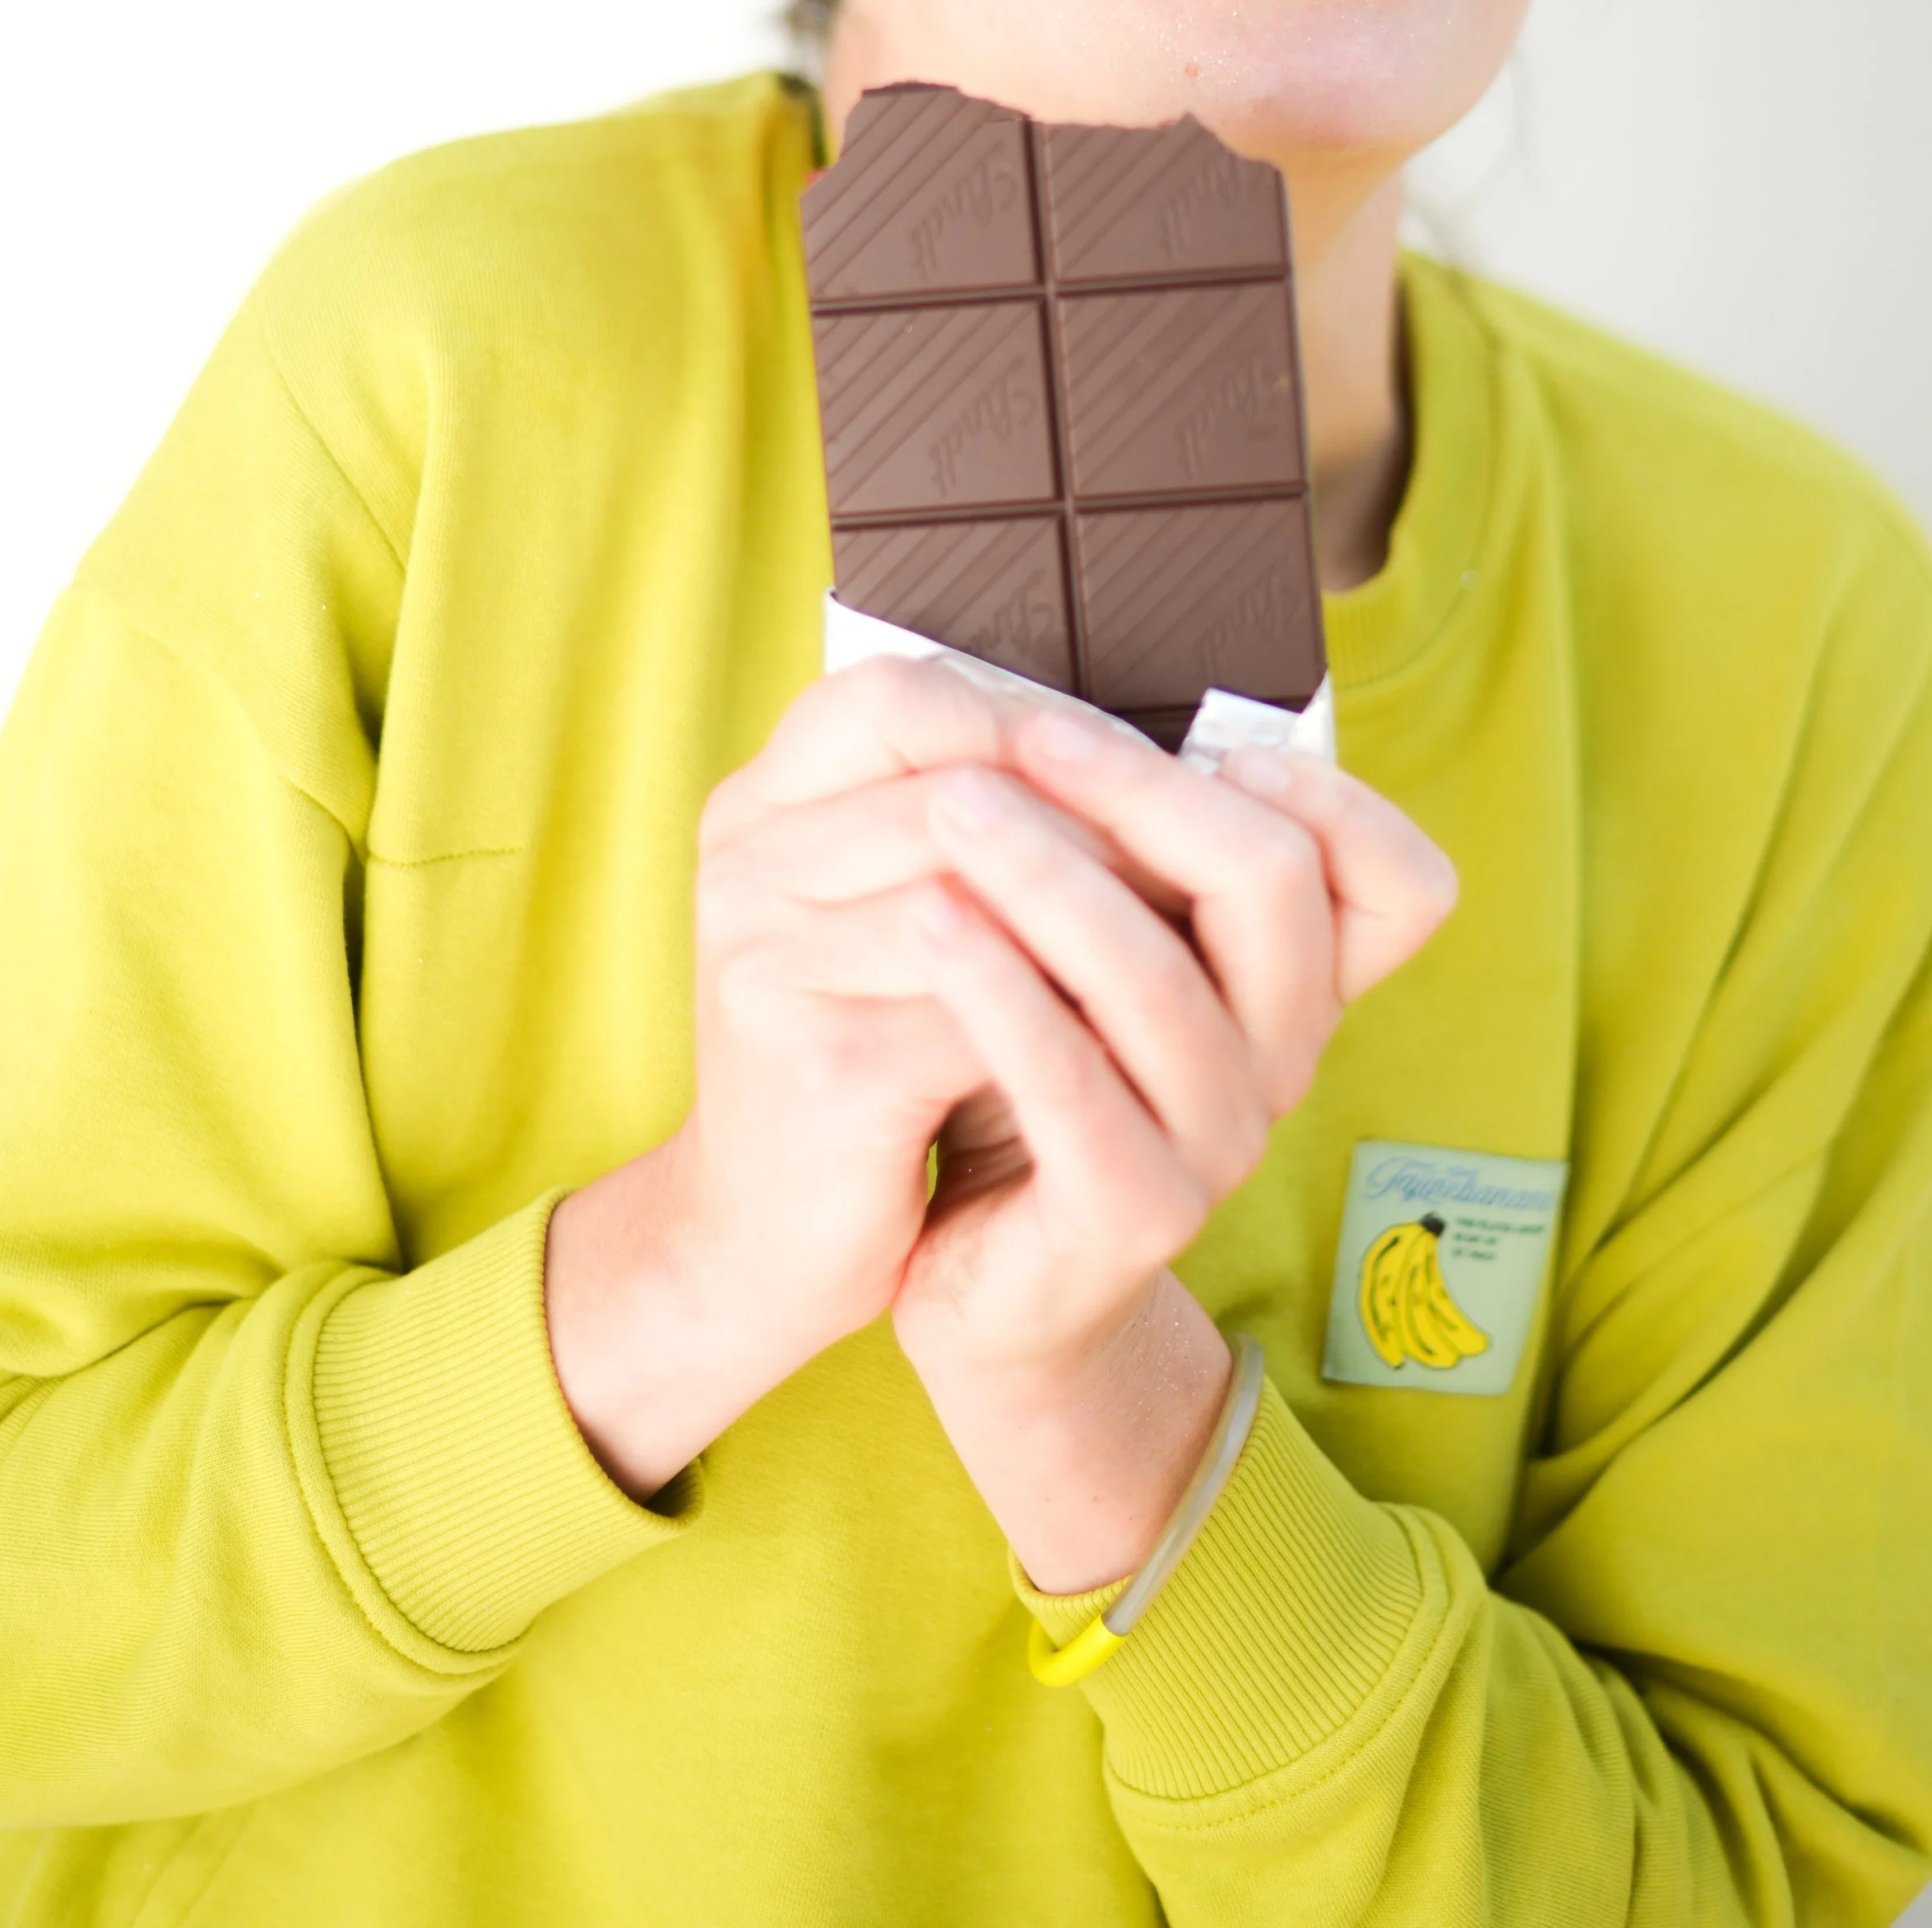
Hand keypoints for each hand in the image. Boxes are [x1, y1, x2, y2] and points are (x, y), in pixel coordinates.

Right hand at [544, 654, 1117, 1496]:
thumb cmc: (858, 1048)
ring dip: (1099, 919)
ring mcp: (771, 964)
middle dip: (1092, 825)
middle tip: (1185, 859)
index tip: (1119, 771)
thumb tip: (1136, 757)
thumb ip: (962, 824)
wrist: (760, 1236)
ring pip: (982, 894)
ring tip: (1179, 939)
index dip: (1024, 721)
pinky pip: (984, 1014)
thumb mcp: (881, 912)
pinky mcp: (825, 1068)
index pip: (893, 695)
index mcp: (757, 808)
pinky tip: (1124, 1035)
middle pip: (956, 789)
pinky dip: (1068, 1020)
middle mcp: (746, 868)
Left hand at [889, 704, 1456, 1585]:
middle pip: (1276, 888)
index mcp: (1294, 986)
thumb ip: (1134, 856)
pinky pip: (1075, 1087)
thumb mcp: (1105, 952)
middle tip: (1028, 737)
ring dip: (1047, 874)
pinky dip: (999, 992)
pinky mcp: (1130, 1215)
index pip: (1402, 883)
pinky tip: (927, 923)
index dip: (1334, 797)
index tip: (1221, 743)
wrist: (985, 1274)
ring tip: (946, 806)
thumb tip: (1077, 702)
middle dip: (1144, 791)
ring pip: (1161, 980)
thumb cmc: (1037, 1070)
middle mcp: (1281, 1060)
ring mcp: (1216, 1144)